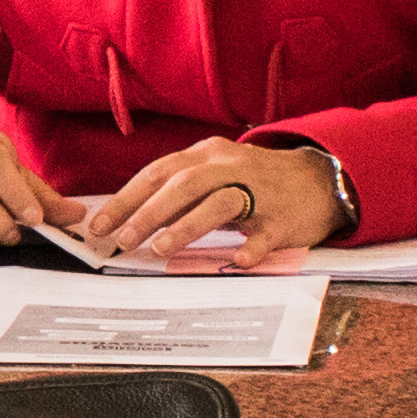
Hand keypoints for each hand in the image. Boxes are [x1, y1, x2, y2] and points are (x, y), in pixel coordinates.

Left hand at [72, 137, 346, 262]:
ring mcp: (259, 192)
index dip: (126, 199)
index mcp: (206, 155)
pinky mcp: (282, 219)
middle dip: (148, 212)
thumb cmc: (254, 183)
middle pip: (184, 184)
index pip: (158, 173)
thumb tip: (130, 220)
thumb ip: (177, 193)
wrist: (317, 181)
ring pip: (219, 203)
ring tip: (159, 249)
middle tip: (122, 240)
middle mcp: (230, 167)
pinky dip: (251, 247)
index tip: (100, 224)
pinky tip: (236, 261)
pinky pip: (265, 234)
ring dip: (186, 226)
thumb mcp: (214, 176)